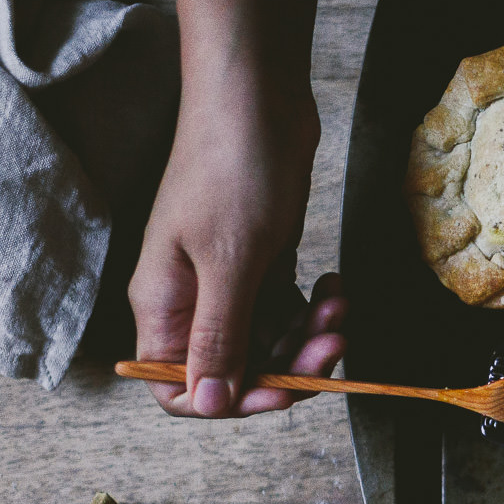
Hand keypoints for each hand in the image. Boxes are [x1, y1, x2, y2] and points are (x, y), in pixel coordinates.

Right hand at [128, 84, 344, 416]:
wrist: (258, 99)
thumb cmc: (233, 170)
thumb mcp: (229, 262)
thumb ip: (219, 337)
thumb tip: (205, 404)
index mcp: (165, 306)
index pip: (180, 389)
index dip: (231, 401)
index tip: (280, 391)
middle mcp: (190, 301)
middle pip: (237, 370)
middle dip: (290, 365)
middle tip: (334, 342)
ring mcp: (226, 281)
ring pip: (270, 343)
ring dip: (311, 335)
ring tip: (338, 303)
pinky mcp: (259, 262)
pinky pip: (287, 311)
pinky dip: (315, 309)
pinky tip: (334, 286)